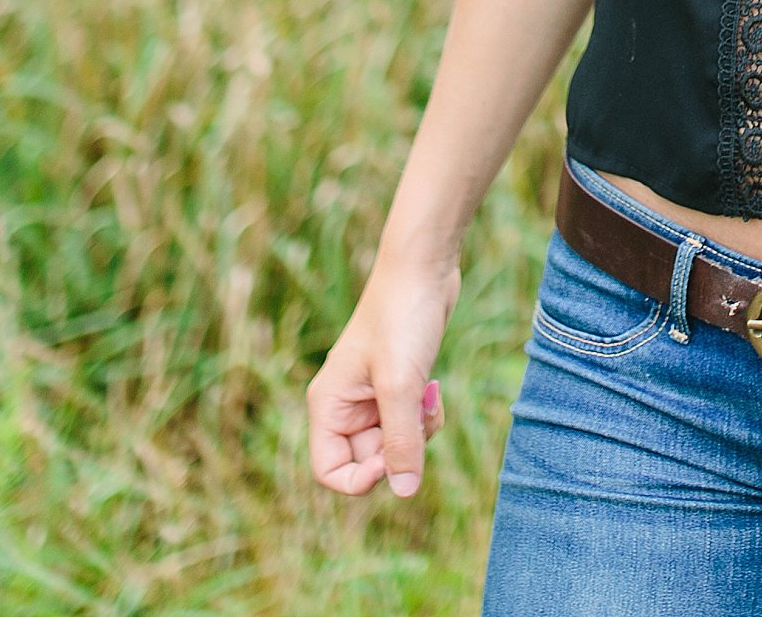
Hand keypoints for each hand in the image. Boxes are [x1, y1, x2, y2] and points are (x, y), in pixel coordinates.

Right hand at [307, 252, 459, 497]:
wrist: (423, 270)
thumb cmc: (402, 318)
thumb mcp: (401, 385)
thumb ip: (400, 441)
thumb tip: (405, 492)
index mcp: (328, 405)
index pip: (329, 472)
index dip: (360, 480)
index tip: (392, 462)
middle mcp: (344, 406)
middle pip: (368, 462)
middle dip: (400, 449)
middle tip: (419, 418)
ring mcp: (371, 398)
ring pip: (394, 446)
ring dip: (418, 433)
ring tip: (428, 396)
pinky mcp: (396, 388)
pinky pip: (409, 425)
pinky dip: (425, 417)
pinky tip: (434, 390)